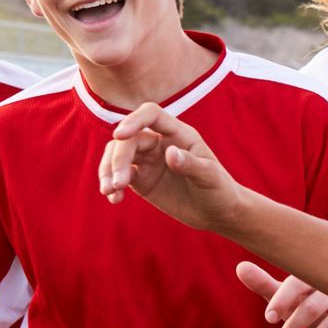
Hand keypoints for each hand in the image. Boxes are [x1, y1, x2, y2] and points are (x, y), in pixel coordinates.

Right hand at [100, 102, 243, 232]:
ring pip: (117, 155)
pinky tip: (114, 199)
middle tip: (119, 183)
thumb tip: (169, 153)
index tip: (119, 135)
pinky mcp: (141, 179)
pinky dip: (112, 185)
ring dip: (108, 171)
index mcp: (178, 133)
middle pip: (129, 139)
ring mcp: (148, 160)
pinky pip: (119, 176)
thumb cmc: (219, 189)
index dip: (133, 120)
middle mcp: (160, 142)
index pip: (151, 114)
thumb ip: (191, 164)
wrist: (218, 213)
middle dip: (118, 159)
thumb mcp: (210, 177)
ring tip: (110, 191)